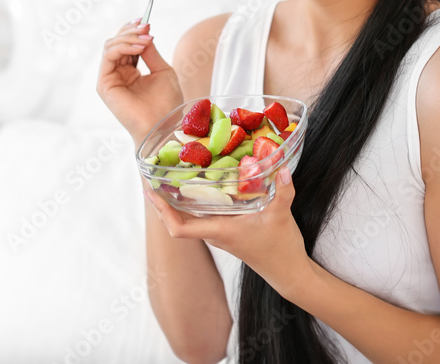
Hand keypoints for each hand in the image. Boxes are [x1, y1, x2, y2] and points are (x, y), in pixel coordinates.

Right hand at [97, 19, 183, 143]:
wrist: (164, 123)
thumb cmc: (166, 102)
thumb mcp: (162, 70)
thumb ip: (150, 51)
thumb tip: (145, 31)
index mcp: (131, 72)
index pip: (126, 45)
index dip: (133, 31)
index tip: (146, 21)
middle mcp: (118, 74)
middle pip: (116, 42)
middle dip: (131, 31)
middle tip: (146, 27)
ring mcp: (109, 79)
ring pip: (111, 46)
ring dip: (129, 37)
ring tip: (146, 38)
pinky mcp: (104, 84)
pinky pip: (108, 56)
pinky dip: (123, 47)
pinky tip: (139, 47)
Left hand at [146, 167, 310, 297]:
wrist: (288, 271)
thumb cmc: (280, 248)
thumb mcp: (281, 216)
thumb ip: (283, 192)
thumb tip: (283, 169)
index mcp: (220, 231)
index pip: (179, 228)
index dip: (163, 212)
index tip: (151, 192)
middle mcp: (216, 233)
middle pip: (180, 221)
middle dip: (165, 202)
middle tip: (157, 177)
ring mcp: (221, 234)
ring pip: (191, 219)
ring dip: (179, 203)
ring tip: (174, 177)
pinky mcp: (229, 232)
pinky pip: (204, 218)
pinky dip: (197, 204)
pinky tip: (204, 187)